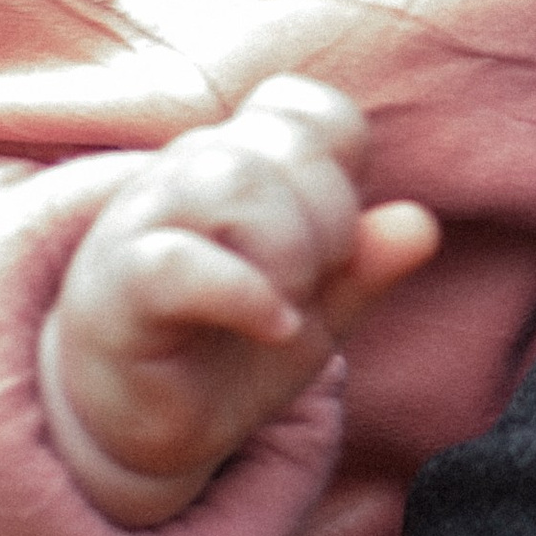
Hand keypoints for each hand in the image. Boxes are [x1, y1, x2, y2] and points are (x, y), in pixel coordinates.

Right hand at [38, 77, 439, 529]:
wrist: (147, 427)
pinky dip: (245, 295)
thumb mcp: (320, 311)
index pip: (304, 108)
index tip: (337, 239)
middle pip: (281, 145)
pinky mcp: (113, 288)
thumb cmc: (230, 350)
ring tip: (287, 309)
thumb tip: (423, 224)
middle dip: (330, 220)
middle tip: (315, 285)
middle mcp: (184, 174)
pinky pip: (179, 262)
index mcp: (236, 162)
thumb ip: (367, 265)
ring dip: (288, 252)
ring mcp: (141, 223)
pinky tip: (273, 328)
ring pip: (231, 181)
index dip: (343, 165)